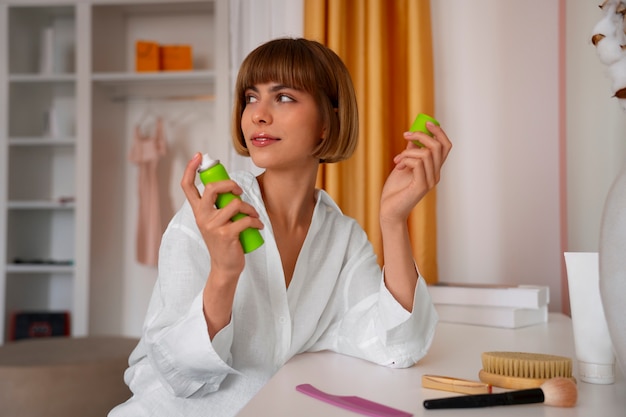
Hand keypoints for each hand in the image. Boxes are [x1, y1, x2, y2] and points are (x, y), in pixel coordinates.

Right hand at [181, 153, 263, 278]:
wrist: (225, 267)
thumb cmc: (224, 242)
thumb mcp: (215, 222)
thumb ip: (218, 206)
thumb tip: (233, 188)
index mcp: (198, 211)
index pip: (187, 187)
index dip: (190, 169)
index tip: (198, 156)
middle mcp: (202, 217)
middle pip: (211, 188)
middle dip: (229, 184)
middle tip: (239, 191)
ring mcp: (212, 226)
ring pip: (235, 204)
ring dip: (249, 208)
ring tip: (253, 216)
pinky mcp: (225, 235)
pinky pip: (245, 220)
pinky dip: (255, 221)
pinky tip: (258, 225)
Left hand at [380, 123, 451, 223]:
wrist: (389, 210)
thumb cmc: (395, 190)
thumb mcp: (404, 166)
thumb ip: (411, 153)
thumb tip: (414, 137)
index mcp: (433, 169)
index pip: (445, 146)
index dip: (439, 132)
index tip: (426, 123)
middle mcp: (435, 174)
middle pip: (438, 146)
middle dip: (421, 136)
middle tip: (406, 136)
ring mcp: (430, 181)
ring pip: (426, 153)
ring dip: (407, 153)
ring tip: (397, 160)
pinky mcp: (421, 186)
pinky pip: (418, 163)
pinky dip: (406, 160)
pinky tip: (398, 166)